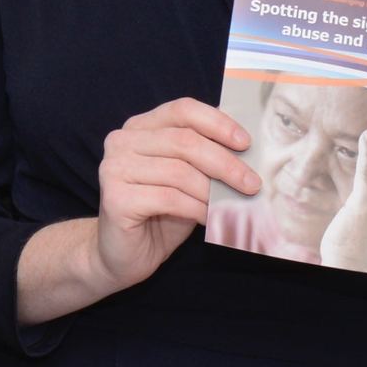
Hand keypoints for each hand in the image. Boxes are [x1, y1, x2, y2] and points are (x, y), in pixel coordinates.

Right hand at [91, 97, 255, 291]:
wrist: (124, 256)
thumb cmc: (161, 215)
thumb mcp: (187, 179)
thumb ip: (205, 159)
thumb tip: (247, 150)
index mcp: (140, 127)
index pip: (183, 109)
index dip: (218, 123)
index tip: (246, 143)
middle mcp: (122, 141)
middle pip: (184, 141)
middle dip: (225, 163)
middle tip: (252, 184)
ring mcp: (114, 168)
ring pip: (179, 172)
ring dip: (213, 191)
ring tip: (233, 206)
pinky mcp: (115, 198)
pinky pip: (169, 198)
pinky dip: (197, 209)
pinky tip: (209, 219)